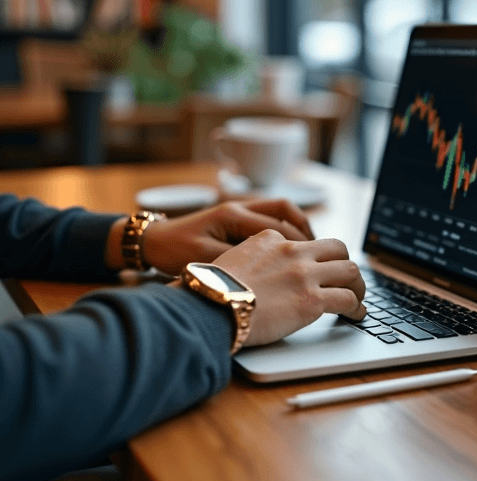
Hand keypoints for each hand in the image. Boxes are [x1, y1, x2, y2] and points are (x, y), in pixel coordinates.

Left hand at [105, 199, 314, 274]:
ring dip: (298, 226)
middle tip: (320, 253)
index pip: (278, 226)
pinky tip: (290, 246)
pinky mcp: (236, 218)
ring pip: (280, 210)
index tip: (315, 262)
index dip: (300, 243)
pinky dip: (285, 228)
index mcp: (232, 216)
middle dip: (307, 230)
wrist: (153, 242)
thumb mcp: (205, 261)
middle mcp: (239, 207)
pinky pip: (270, 217)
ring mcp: (239, 210)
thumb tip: (269, 272)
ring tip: (312, 248)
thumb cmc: (174, 252)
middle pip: (285, 209)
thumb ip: (236, 263)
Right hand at [210, 229, 365, 345]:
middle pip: (337, 248)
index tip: (317, 268)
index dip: (315, 257)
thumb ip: (250, 257)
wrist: (211, 305)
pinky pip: (348, 299)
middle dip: (345, 264)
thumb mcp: (230, 258)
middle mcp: (292, 251)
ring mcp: (305, 274)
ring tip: (357, 297)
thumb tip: (254, 271)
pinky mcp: (312, 300)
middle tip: (347, 279)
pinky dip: (357, 307)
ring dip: (357, 284)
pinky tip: (356, 315)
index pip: (305, 242)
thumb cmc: (212, 289)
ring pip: (350, 270)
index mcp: (271, 238)